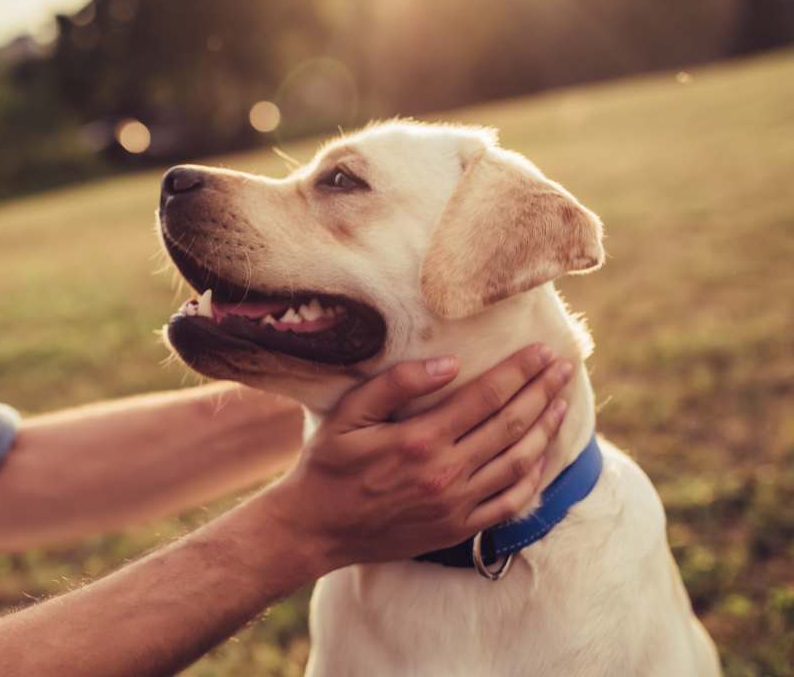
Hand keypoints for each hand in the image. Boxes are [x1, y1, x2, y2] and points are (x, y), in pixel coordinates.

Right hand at [260, 343, 574, 572]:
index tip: (543, 351)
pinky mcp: (458, 528)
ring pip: (518, 462)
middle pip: (511, 425)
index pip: (486, 397)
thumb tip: (449, 363)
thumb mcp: (348, 415)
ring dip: (546, 429)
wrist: (316, 529)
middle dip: (542, 392)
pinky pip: (509, 503)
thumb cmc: (328, 465)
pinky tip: (542, 456)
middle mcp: (445, 473)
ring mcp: (456, 504)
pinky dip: (533, 477)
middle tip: (564, 368)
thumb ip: (395, 384)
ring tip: (561, 402)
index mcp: (419, 440)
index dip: (519, 371)